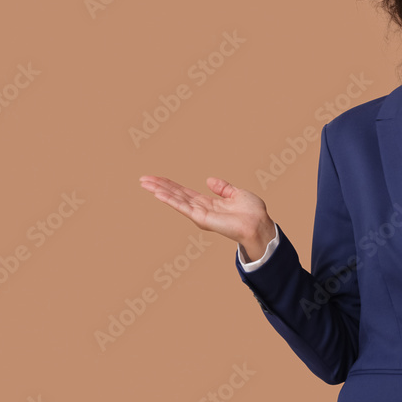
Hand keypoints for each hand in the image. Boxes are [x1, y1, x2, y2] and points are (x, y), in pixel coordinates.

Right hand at [139, 175, 275, 257]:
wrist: (259, 224)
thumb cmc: (252, 212)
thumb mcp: (236, 194)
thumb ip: (222, 188)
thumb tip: (209, 180)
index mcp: (208, 203)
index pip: (184, 192)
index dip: (170, 185)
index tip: (156, 178)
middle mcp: (200, 209)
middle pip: (175, 195)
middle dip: (159, 186)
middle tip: (143, 179)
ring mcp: (199, 214)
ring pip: (175, 199)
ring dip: (160, 191)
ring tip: (145, 183)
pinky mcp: (201, 218)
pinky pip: (183, 207)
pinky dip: (170, 200)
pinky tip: (158, 193)